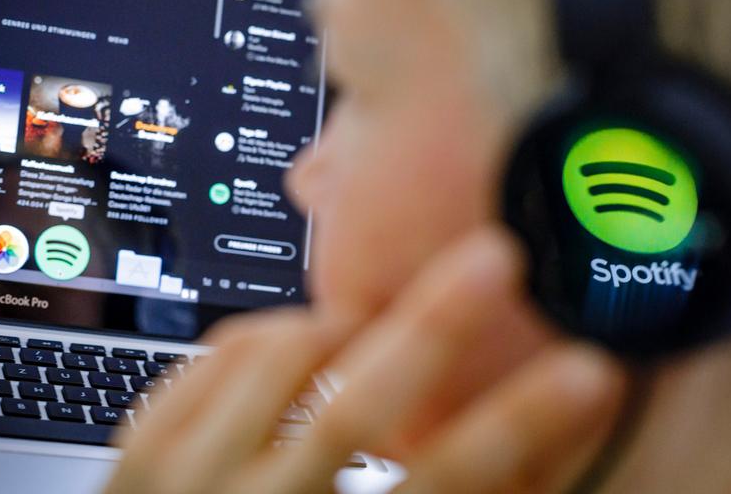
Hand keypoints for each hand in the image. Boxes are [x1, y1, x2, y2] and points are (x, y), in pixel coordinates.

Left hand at [105, 228, 627, 493]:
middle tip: (494, 260)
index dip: (524, 425)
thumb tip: (523, 475)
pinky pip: (213, 359)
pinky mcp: (142, 459)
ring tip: (377, 318)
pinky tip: (304, 336)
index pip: (448, 485)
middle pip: (358, 406)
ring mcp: (186, 483)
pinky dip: (269, 332)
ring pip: (281, 363)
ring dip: (343, 325)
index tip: (588, 372)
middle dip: (437, 325)